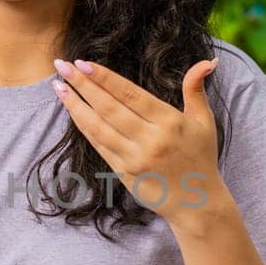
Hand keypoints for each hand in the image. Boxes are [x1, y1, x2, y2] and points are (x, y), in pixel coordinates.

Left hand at [50, 56, 221, 222]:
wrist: (197, 204)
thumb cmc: (200, 158)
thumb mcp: (204, 122)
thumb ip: (196, 90)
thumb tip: (207, 61)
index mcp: (169, 122)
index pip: (129, 94)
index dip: (104, 78)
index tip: (82, 62)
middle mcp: (150, 140)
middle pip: (109, 107)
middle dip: (82, 84)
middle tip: (62, 65)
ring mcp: (135, 158)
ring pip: (98, 127)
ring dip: (75, 105)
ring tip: (58, 86)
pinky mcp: (124, 173)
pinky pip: (99, 145)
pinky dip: (84, 127)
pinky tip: (72, 111)